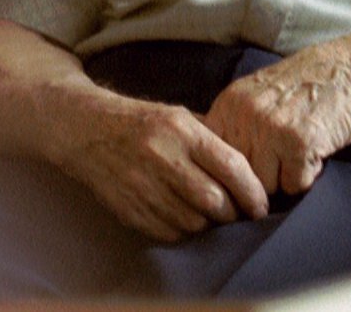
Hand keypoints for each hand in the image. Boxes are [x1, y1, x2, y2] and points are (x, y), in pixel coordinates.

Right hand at [50, 94, 268, 241]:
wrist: (88, 131)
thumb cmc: (146, 123)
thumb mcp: (183, 117)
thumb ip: (215, 140)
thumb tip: (252, 168)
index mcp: (184, 132)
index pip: (232, 167)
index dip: (252, 192)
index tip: (261, 206)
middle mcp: (164, 160)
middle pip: (214, 201)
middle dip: (234, 213)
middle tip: (241, 213)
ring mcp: (144, 187)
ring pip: (193, 222)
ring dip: (210, 224)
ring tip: (215, 216)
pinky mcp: (128, 208)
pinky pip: (168, 232)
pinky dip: (185, 231)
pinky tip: (188, 219)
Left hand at [203, 38, 350, 196]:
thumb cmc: (310, 82)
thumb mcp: (258, 93)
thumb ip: (234, 122)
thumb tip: (212, 167)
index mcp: (229, 104)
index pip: (211, 160)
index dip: (230, 173)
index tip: (245, 175)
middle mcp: (245, 116)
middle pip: (238, 177)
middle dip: (261, 176)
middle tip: (283, 158)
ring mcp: (272, 130)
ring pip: (265, 187)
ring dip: (285, 177)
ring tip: (300, 151)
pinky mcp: (300, 144)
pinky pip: (295, 185)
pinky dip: (308, 175)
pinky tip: (316, 152)